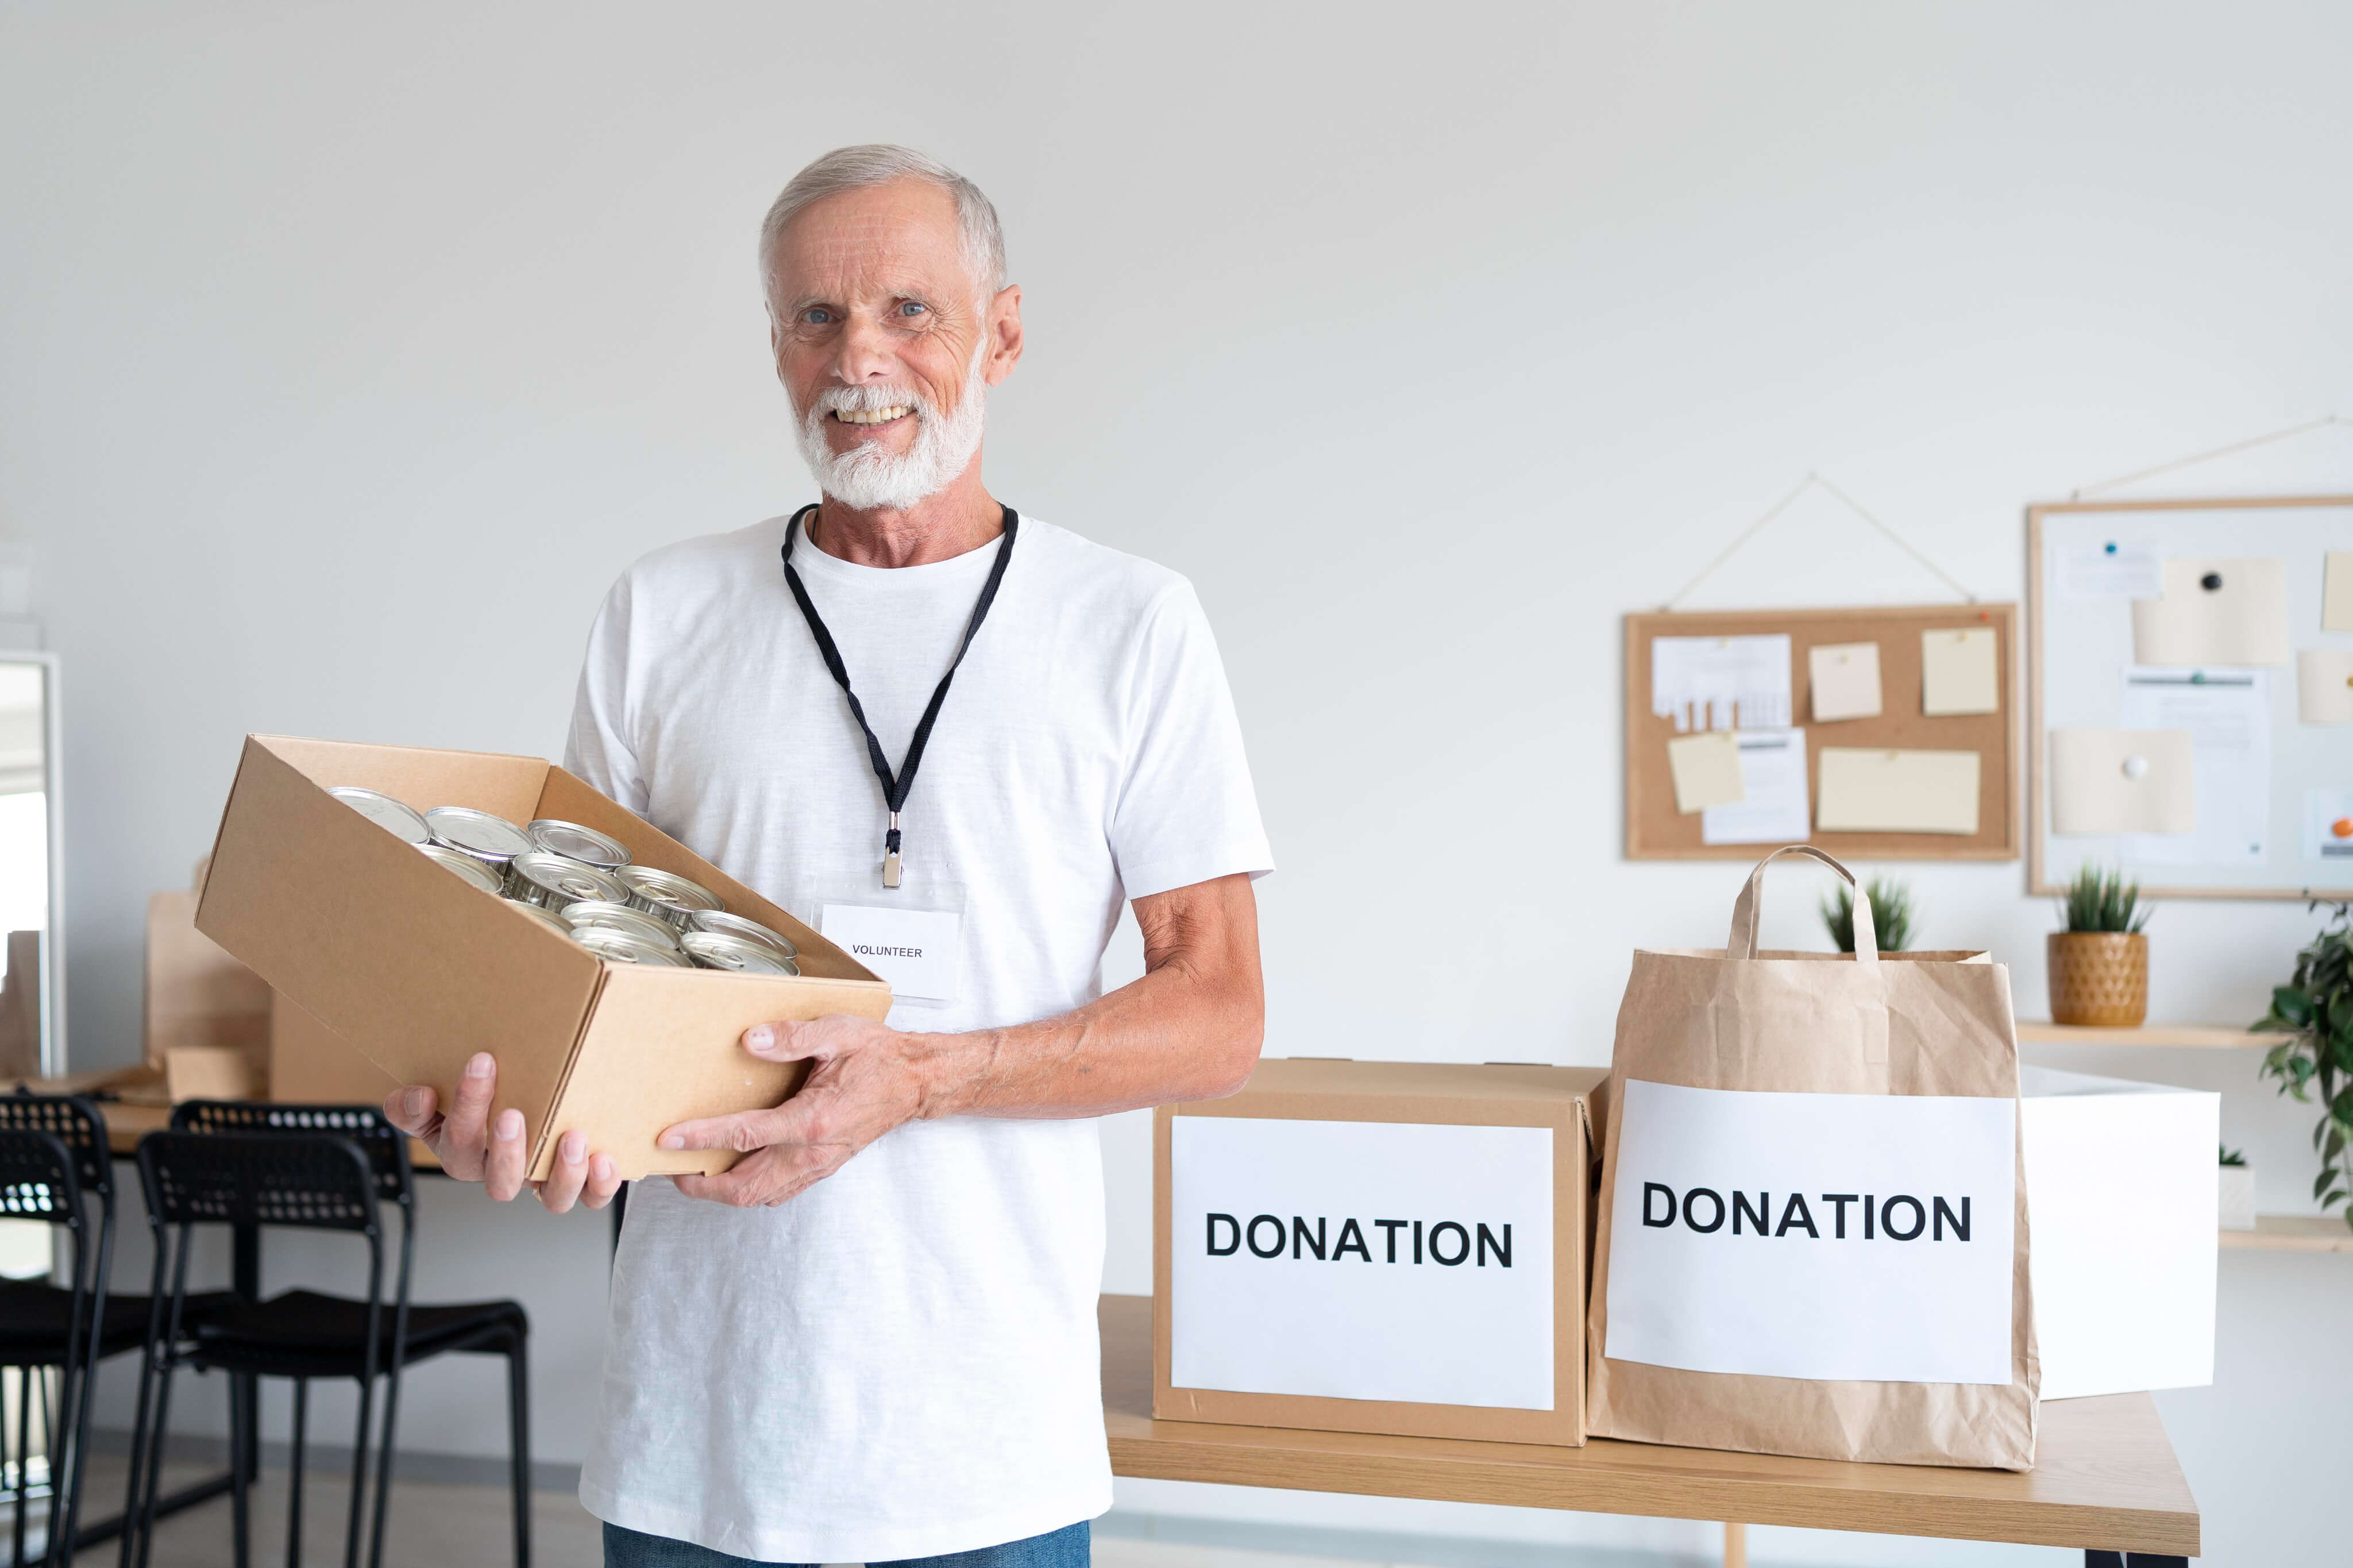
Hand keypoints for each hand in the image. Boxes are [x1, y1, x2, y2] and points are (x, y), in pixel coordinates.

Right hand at [384, 1051, 624, 1213]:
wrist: (508, 1105)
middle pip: (499, 1181)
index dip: (467, 1106)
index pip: (458, 1139)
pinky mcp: (577, 1181)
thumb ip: (413, 1105)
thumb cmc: (474, 1105)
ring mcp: (541, 1180)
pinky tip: (604, 1160)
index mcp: (464, 1153)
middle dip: (505, 1151)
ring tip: (572, 1138)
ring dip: (563, 1173)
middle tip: (512, 1115)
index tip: (481, 1063)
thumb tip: (418, 1096)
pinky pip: (590, 1197)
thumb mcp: (433, 1104)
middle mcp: (502, 1172)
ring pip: (551, 1198)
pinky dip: (600, 1185)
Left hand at [661, 1015, 936, 1207]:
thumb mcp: (837, 1033)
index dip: (701, 1137)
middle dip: (703, 1186)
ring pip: (761, 1195)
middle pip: (746, 1186)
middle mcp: (814, 1151)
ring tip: (696, 1175)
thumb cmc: (880, 1057)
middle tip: (673, 1170)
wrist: (917, 1081)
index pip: (744, 1134)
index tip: (669, 1138)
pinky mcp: (822, 1167)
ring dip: (724, 1191)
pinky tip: (736, 1173)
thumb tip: (749, 1042)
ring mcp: (819, 1164)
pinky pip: (779, 1191)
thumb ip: (791, 1037)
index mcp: (813, 1119)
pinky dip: (750, 1189)